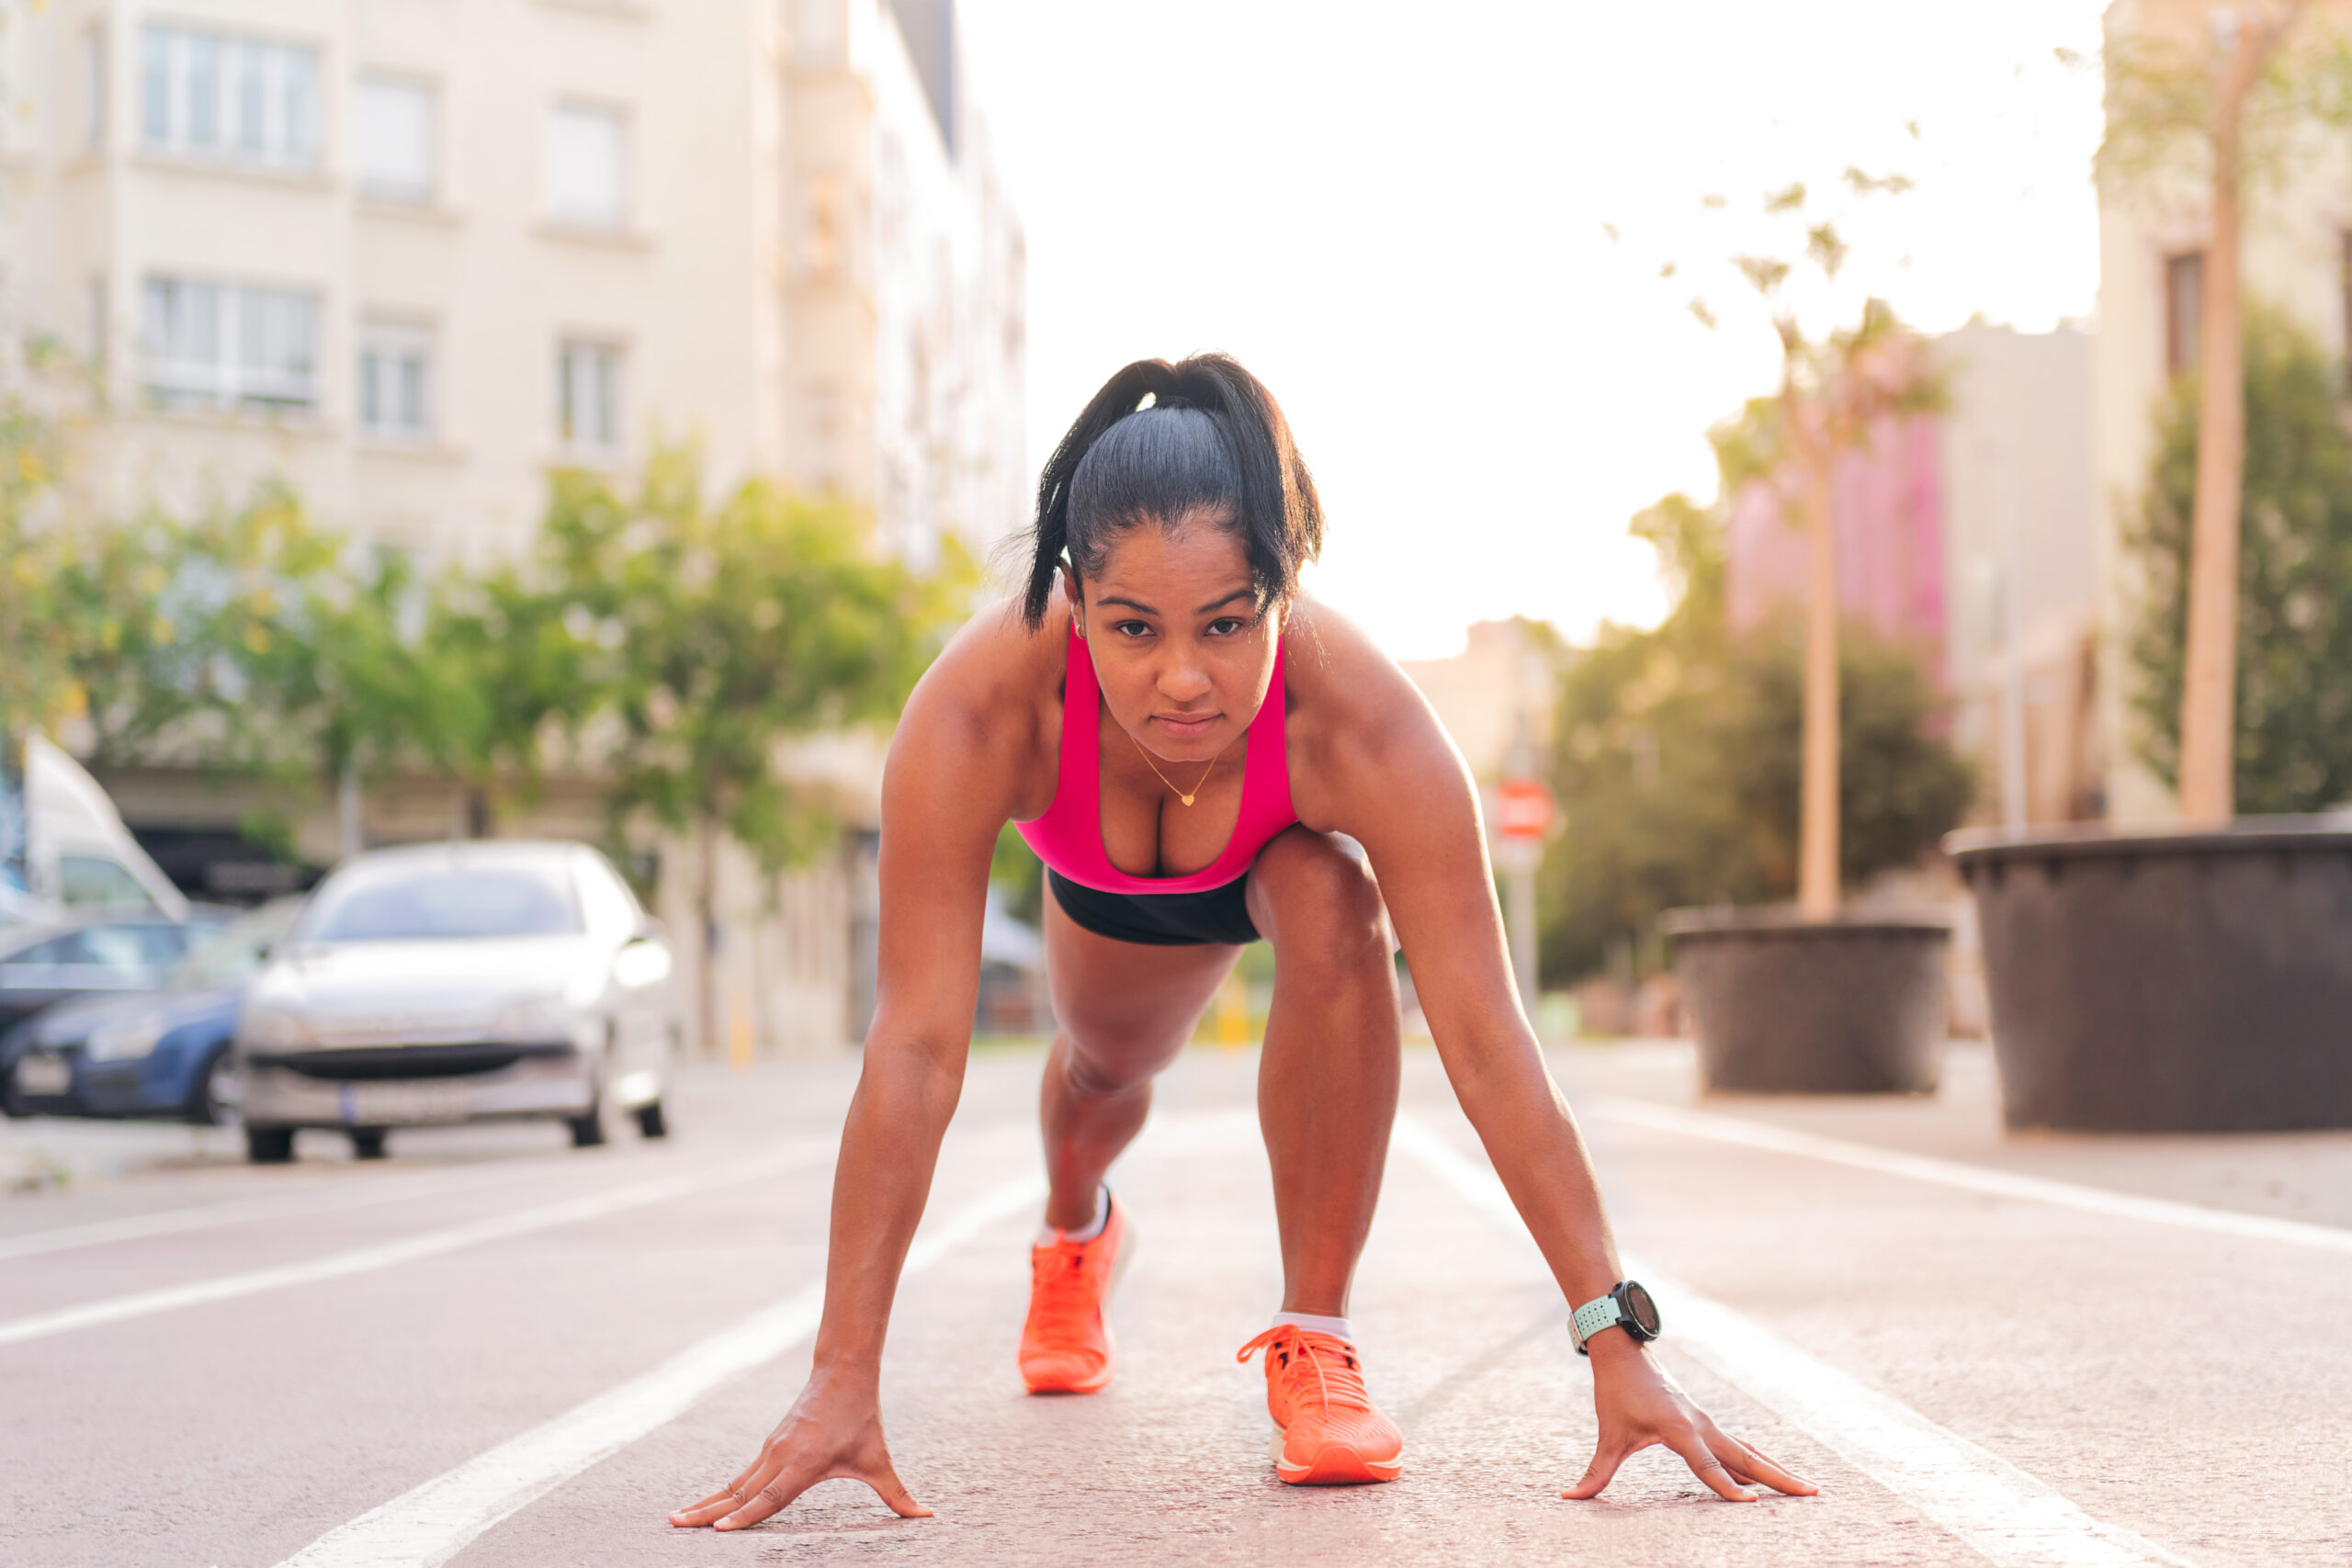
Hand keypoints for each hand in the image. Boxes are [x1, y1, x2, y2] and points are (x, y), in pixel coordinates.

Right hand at [667, 1365, 929, 1529]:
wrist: (843, 1372)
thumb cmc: (861, 1418)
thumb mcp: (880, 1460)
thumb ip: (898, 1494)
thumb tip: (927, 1515)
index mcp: (805, 1463)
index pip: (771, 1497)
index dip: (746, 1516)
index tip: (720, 1530)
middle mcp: (781, 1457)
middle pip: (740, 1492)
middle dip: (708, 1512)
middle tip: (677, 1526)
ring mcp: (770, 1450)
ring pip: (733, 1484)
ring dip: (705, 1502)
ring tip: (676, 1519)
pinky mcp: (767, 1447)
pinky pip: (739, 1476)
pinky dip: (718, 1492)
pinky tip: (703, 1506)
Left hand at [1562, 1333, 1815, 1501]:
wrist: (1624, 1350)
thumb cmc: (1616, 1391)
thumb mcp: (1608, 1433)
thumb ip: (1596, 1472)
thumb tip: (1569, 1498)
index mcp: (1678, 1428)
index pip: (1706, 1465)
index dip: (1725, 1486)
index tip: (1749, 1504)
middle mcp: (1700, 1425)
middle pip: (1745, 1457)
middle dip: (1778, 1478)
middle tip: (1811, 1495)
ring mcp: (1707, 1423)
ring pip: (1749, 1451)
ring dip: (1778, 1470)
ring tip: (1809, 1489)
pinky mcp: (1707, 1423)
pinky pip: (1740, 1446)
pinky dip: (1761, 1461)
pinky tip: (1778, 1475)